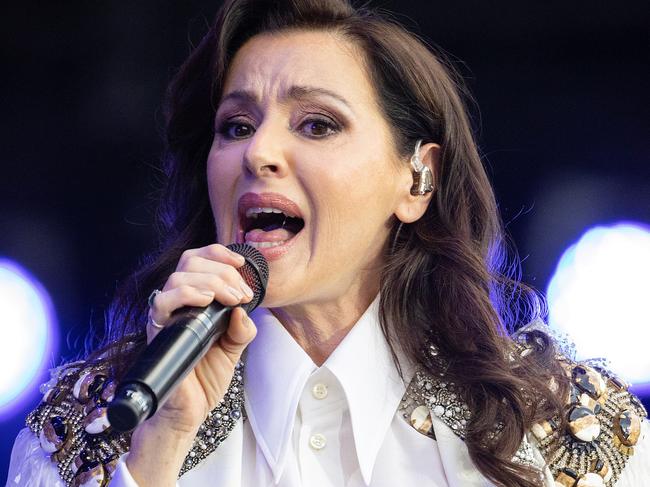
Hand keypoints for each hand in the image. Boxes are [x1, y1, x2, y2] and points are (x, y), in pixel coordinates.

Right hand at [126, 244, 256, 485]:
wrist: (190, 410)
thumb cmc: (206, 377)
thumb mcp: (235, 348)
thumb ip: (243, 328)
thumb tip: (243, 310)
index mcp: (195, 300)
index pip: (199, 260)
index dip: (218, 253)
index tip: (242, 263)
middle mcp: (177, 303)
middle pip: (190, 263)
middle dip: (222, 271)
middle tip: (241, 293)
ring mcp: (166, 315)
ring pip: (178, 277)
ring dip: (211, 281)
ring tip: (231, 299)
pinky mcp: (157, 330)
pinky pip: (161, 302)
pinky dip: (185, 294)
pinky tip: (205, 301)